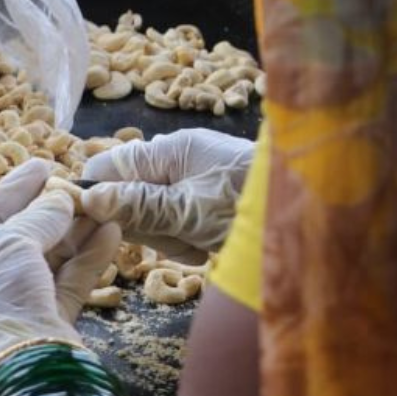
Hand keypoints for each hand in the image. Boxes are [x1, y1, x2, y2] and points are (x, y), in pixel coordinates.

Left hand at [0, 159, 120, 395]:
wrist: (20, 375)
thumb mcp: (10, 243)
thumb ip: (38, 215)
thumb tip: (60, 198)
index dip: (14, 188)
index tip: (43, 165)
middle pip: (19, 235)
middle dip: (52, 209)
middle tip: (79, 185)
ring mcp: (12, 307)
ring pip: (48, 259)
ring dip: (76, 230)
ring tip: (103, 203)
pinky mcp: (46, 324)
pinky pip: (68, 281)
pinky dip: (89, 256)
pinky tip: (111, 231)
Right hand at [80, 129, 254, 260]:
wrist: (306, 215)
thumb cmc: (249, 205)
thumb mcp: (190, 210)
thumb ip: (140, 205)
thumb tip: (91, 199)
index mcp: (170, 150)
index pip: (110, 167)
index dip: (95, 197)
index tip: (90, 227)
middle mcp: (178, 160)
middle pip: (127, 193)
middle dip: (137, 223)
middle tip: (161, 238)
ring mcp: (192, 183)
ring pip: (150, 214)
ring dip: (164, 236)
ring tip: (196, 242)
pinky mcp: (206, 204)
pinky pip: (176, 225)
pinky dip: (185, 240)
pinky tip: (207, 245)